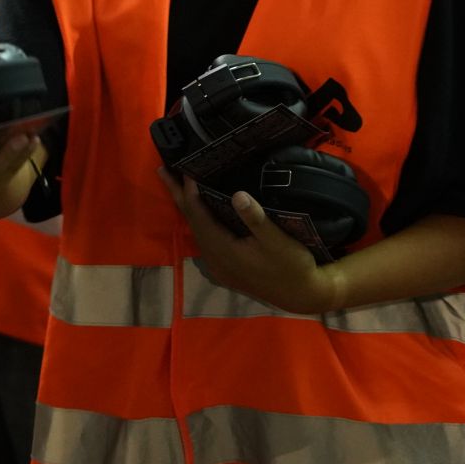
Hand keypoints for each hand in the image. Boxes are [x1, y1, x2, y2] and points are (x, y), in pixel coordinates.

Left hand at [160, 171, 342, 314]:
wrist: (302, 296)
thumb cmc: (292, 266)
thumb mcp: (277, 241)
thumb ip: (256, 218)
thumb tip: (238, 194)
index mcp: (222, 250)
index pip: (198, 214)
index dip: (190, 191)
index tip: (186, 167)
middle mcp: (214, 259)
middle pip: (191, 221)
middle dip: (178, 195)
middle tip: (162, 170)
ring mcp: (218, 266)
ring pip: (196, 230)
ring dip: (188, 207)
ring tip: (178, 186)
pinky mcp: (225, 269)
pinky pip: (205, 239)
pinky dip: (200, 221)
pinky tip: (202, 212)